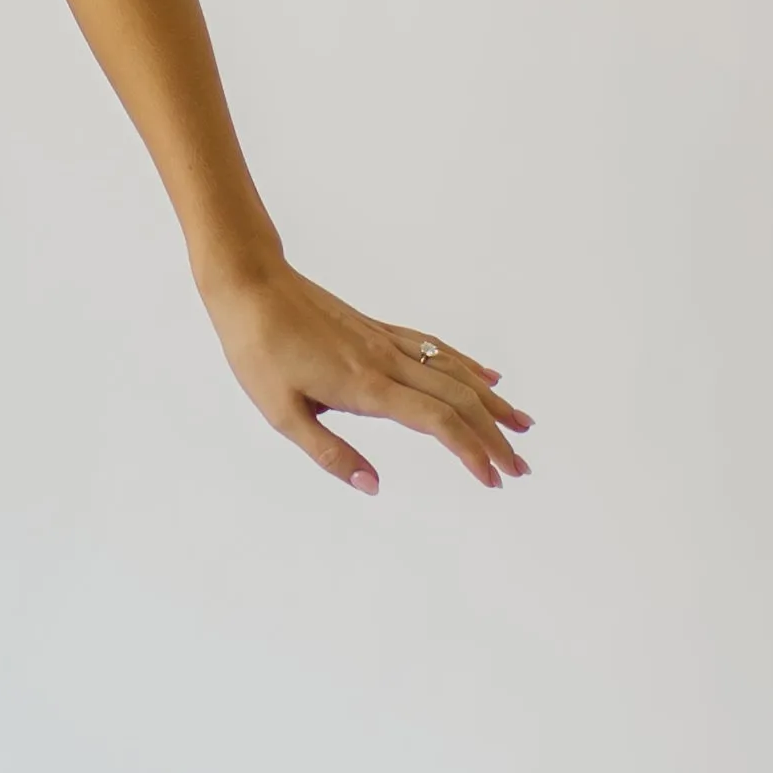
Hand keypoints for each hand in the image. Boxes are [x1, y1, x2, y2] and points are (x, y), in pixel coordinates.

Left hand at [199, 259, 532, 493]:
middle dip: (495, 436)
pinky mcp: (379, 329)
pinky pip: (435, 348)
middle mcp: (386, 362)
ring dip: (491, 403)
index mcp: (366, 387)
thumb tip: (373, 486)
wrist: (251, 286)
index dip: (471, 452)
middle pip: (458, 401)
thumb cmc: (258, 351)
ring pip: (454, 373)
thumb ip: (329, 452)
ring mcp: (386, 342)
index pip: (437, 423)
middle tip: (520, 469)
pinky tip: (486, 377)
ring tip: (522, 426)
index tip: (493, 480)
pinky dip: (467, 366)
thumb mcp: (281, 414)